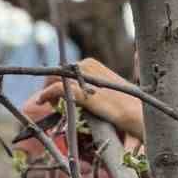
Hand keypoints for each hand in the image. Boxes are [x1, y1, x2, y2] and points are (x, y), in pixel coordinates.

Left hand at [24, 58, 144, 142]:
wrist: (136, 113)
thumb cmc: (125, 104)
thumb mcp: (106, 89)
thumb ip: (91, 87)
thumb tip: (77, 93)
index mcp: (91, 64)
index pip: (65, 70)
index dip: (57, 81)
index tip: (53, 95)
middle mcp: (85, 66)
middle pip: (57, 74)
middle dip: (50, 85)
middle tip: (49, 102)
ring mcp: (83, 78)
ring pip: (54, 80)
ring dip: (47, 91)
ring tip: (47, 104)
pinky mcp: (81, 92)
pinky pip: (56, 90)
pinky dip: (46, 95)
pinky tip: (41, 101)